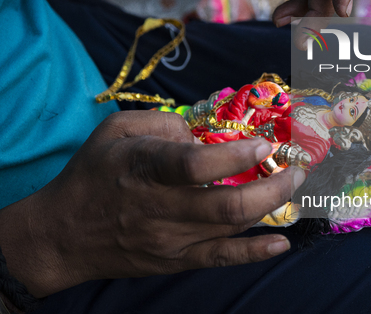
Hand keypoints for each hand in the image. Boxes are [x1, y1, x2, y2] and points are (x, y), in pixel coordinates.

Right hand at [0, 111, 304, 297]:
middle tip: (296, 170)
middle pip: (227, 203)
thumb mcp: (115, 129)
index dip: (235, 155)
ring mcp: (171, 239)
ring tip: (291, 188)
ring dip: (271, 207)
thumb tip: (203, 134)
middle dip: (273, 186)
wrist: (63, 235)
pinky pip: (222, 258)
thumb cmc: (92, 174)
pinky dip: (255, 252)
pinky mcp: (177, 260)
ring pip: (232, 227)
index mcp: (144, 168)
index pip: (195, 165)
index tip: (263, 145)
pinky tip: (282, 243)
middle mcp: (161, 207)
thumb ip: (161, 121)